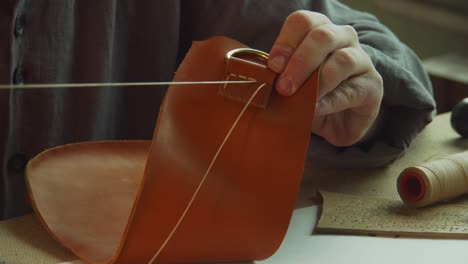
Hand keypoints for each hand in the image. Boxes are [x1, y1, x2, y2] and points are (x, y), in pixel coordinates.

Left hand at [268, 11, 382, 146]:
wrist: (339, 122)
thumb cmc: (312, 96)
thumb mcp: (292, 84)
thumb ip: (279, 76)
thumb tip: (256, 77)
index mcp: (319, 30)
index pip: (303, 21)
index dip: (286, 41)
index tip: (273, 66)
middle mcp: (343, 38)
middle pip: (322, 36)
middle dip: (299, 63)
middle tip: (284, 88)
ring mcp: (361, 60)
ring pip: (343, 60)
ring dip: (317, 82)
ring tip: (302, 101)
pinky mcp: (372, 86)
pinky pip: (351, 89)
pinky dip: (330, 101)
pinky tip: (316, 109)